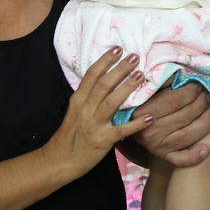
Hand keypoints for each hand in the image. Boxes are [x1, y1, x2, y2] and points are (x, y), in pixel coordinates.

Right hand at [43, 47, 148, 177]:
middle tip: (135, 56)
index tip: (118, 48)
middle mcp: (85, 110)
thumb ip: (88, 96)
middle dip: (120, 69)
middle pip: (103, 84)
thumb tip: (106, 79)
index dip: (105, 60)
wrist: (59, 161)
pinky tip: (150, 116)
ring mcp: (94, 125)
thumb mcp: (76, 111)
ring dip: (127, 88)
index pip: (92, 75)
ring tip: (141, 75)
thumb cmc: (70, 135)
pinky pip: (122, 130)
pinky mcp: (103, 141)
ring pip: (111, 102)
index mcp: (78, 100)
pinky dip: (136, 124)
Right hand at [128, 83, 209, 166]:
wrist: (133, 126)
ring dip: (204, 125)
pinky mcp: (164, 156)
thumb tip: (178, 74)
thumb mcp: (148, 91)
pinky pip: (180, 159)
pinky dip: (194, 156)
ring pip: (186, 136)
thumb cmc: (144, 104)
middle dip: (200, 104)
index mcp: (145, 112)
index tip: (198, 85)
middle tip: (208, 96)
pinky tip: (206, 149)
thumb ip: (162, 82)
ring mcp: (157, 146)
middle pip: (184, 117)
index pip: (174, 101)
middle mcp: (150, 131)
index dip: (190, 92)